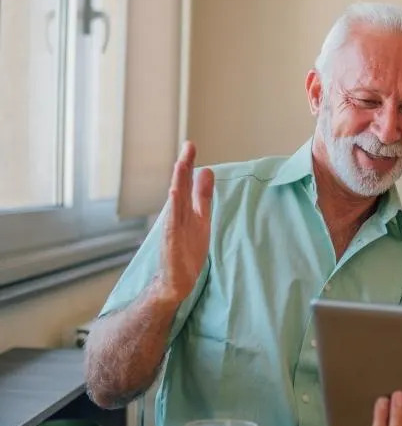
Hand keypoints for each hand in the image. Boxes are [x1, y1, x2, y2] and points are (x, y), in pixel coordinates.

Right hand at [156, 141, 214, 301]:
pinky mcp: (171, 245)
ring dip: (178, 184)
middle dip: (184, 168)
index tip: (191, 145)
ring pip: (176, 204)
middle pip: (180, 188)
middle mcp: (177, 217)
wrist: (178, 280)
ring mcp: (173, 231)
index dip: (189, 165)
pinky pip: (172, 226)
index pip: (187, 184)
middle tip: (188, 146)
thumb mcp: (201, 218)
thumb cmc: (187, 248)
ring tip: (181, 165)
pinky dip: (173, 212)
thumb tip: (207, 171)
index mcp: (186, 210)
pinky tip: (174, 196)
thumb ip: (202, 196)